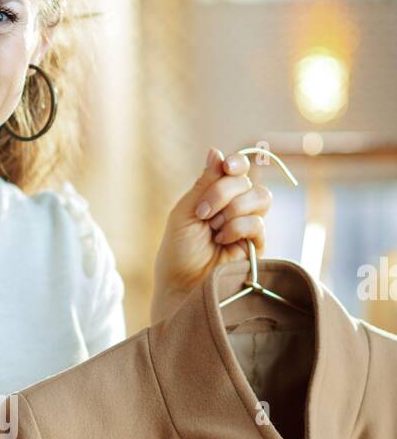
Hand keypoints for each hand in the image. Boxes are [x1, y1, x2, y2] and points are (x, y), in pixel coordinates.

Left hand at [150, 147, 272, 322]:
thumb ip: (204, 183)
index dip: (237, 163)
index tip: (227, 167)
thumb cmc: (178, 253)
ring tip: (214, 229)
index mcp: (216, 197)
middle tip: (203, 213)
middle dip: (223, 191)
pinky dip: (238, 227)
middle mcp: (235, 208)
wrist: (181, 287)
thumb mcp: (186, 212)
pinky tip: (222, 241)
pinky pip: (258, 222)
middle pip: (247, 180)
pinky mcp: (257, 246)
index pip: (238, 170)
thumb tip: (216, 151)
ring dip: (234, 208)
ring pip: (261, 197)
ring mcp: (247, 226)